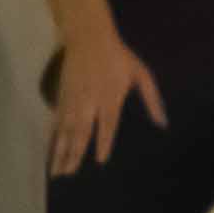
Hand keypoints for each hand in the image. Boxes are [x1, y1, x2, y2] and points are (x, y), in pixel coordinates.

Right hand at [49, 27, 166, 174]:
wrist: (89, 38)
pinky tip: (50, 151)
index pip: (106, 124)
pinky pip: (56, 122)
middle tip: (70, 174)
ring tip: (57, 172)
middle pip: (81, 132)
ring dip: (60, 152)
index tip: (100, 160)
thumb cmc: (119, 57)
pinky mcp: (62, 98)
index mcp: (110, 97)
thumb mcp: (141, 74)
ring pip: (65, 130)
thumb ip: (152, 99)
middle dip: (75, 154)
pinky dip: (52, 138)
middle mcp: (89, 102)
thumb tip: (163, 123)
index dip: (103, 142)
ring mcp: (73, 101)